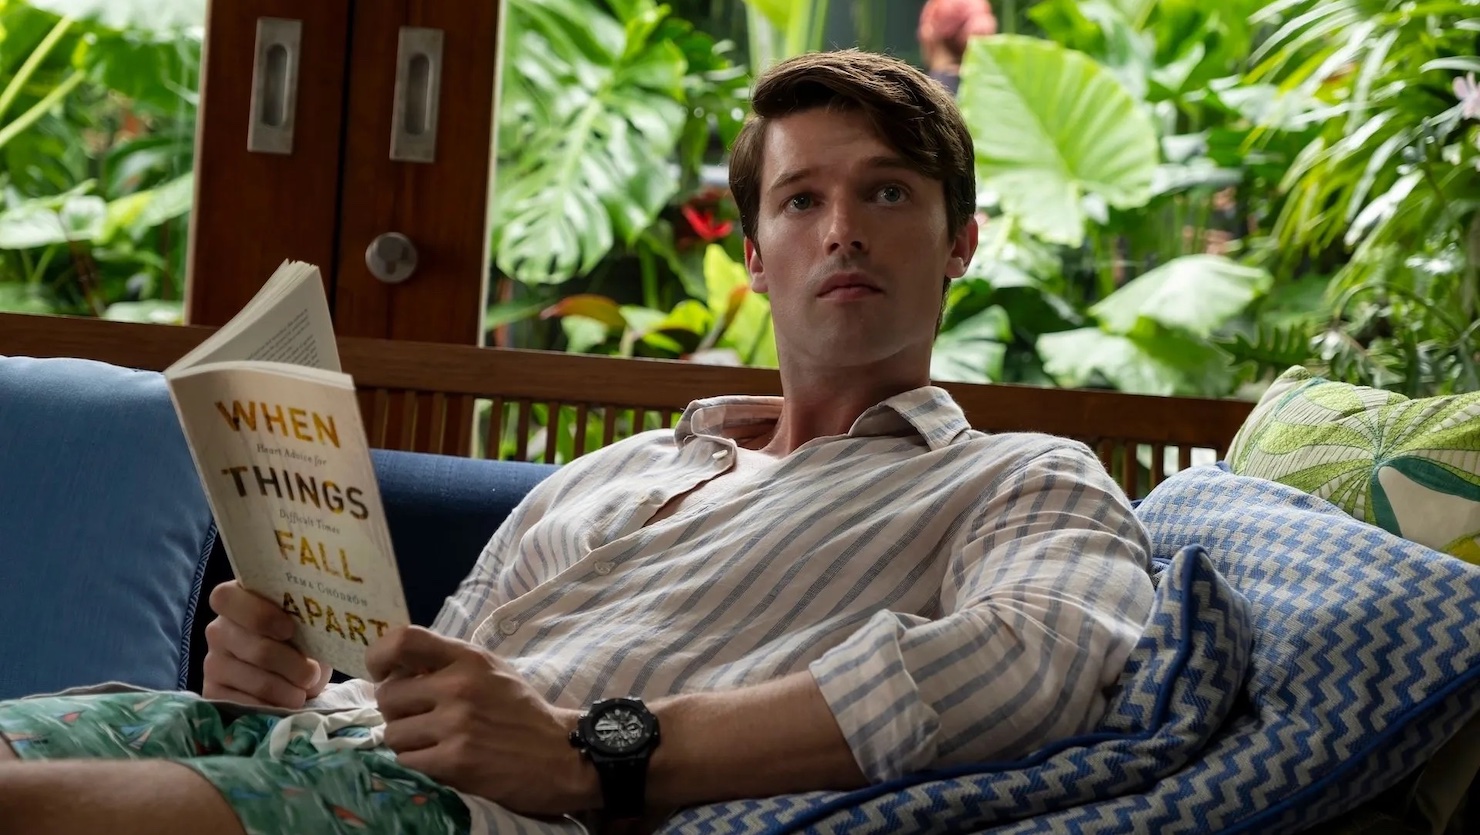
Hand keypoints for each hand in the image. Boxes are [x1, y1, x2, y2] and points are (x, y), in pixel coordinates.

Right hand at [202, 580, 333, 708]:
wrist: (290, 672)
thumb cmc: (299, 638)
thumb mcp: (304, 624)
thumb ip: (305, 622)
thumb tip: (319, 634)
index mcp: (236, 600)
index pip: (227, 598)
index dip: (260, 615)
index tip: (290, 630)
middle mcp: (218, 629)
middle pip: (256, 648)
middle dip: (291, 664)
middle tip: (312, 673)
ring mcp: (212, 662)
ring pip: (255, 679)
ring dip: (287, 689)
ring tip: (304, 691)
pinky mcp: (213, 692)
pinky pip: (245, 703)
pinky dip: (272, 706)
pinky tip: (285, 703)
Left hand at [368, 625, 594, 815]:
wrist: (560, 756)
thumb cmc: (521, 711)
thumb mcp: (491, 671)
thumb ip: (449, 663)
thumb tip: (395, 666)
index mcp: (468, 658)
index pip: (404, 640)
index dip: (379, 656)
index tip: (381, 673)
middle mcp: (459, 686)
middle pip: (388, 695)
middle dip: (395, 710)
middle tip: (416, 718)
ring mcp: (456, 725)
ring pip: (393, 732)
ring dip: (407, 741)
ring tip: (432, 741)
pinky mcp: (455, 761)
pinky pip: (407, 760)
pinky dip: (418, 763)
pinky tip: (440, 760)